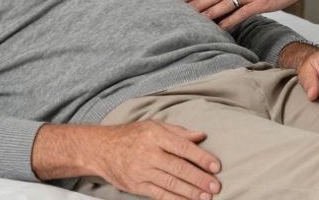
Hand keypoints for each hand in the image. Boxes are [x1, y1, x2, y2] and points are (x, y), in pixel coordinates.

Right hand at [91, 121, 222, 199]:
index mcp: (154, 135)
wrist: (101, 149)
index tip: (216, 166)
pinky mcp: (136, 186)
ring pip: (171, 184)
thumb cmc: (131, 135)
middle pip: (179, 168)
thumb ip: (178, 132)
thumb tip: (201, 135)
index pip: (182, 147)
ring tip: (207, 197)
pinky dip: (176, 199)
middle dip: (199, 179)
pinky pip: (160, 195)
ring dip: (191, 192)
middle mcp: (148, 153)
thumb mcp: (153, 126)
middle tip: (216, 186)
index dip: (201, 157)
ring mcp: (141, 171)